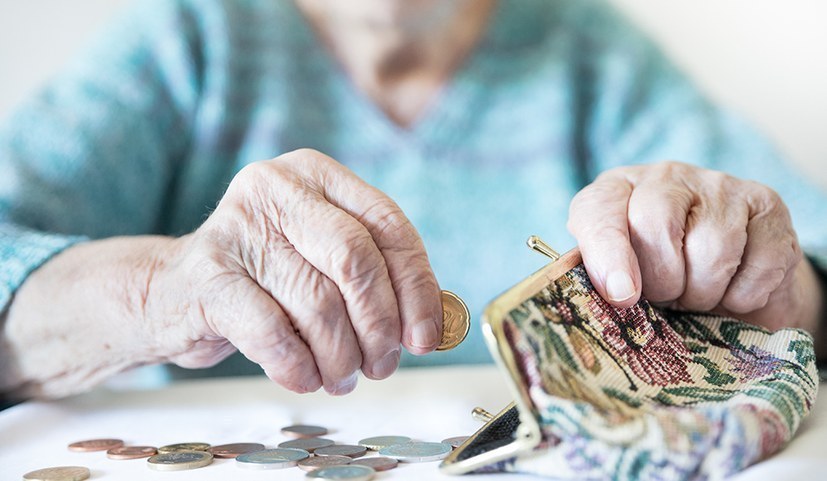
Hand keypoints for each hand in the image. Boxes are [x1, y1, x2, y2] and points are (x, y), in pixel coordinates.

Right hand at [154, 149, 441, 394]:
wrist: (171, 291)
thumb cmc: (264, 279)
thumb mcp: (319, 256)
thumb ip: (373, 274)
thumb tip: (431, 324)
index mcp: (315, 174)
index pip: (388, 225)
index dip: (417, 287)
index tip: (426, 337)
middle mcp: (275, 188)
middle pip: (356, 259)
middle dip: (380, 325)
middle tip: (382, 364)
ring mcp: (236, 228)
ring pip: (318, 302)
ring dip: (340, 356)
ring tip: (341, 376)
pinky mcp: (207, 276)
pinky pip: (273, 333)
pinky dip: (299, 367)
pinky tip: (304, 376)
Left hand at [567, 161, 822, 334]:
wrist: (729, 285)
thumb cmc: (660, 280)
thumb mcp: (620, 278)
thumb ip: (604, 278)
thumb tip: (613, 291)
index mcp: (617, 189)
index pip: (601, 208)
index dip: (607, 253)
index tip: (622, 296)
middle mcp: (667, 177)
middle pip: (657, 225)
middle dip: (662, 281)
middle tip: (667, 297)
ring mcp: (721, 187)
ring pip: (712, 249)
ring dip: (703, 293)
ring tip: (697, 295)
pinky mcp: (768, 206)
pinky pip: (758, 264)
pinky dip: (743, 295)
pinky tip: (733, 292)